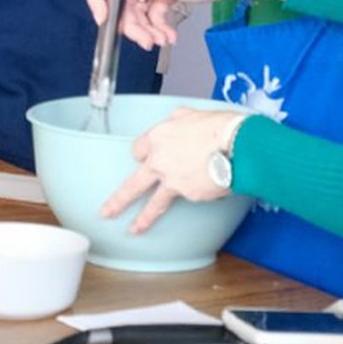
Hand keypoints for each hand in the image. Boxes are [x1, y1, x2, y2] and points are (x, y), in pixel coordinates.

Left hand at [101, 108, 246, 232]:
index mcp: (156, 138)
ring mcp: (173, 182)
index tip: (143, 158)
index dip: (143, 154)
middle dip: (118, 200)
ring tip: (134, 229)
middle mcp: (159, 162)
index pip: (138, 150)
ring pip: (155, 204)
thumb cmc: (216, 126)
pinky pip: (190, 196)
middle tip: (106, 212)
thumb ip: (175, 122)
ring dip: (143, 219)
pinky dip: (196, 192)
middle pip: (133, 184)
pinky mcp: (191, 196)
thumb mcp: (188, 114)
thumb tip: (176, 124)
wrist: (236, 145)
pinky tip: (208, 184)